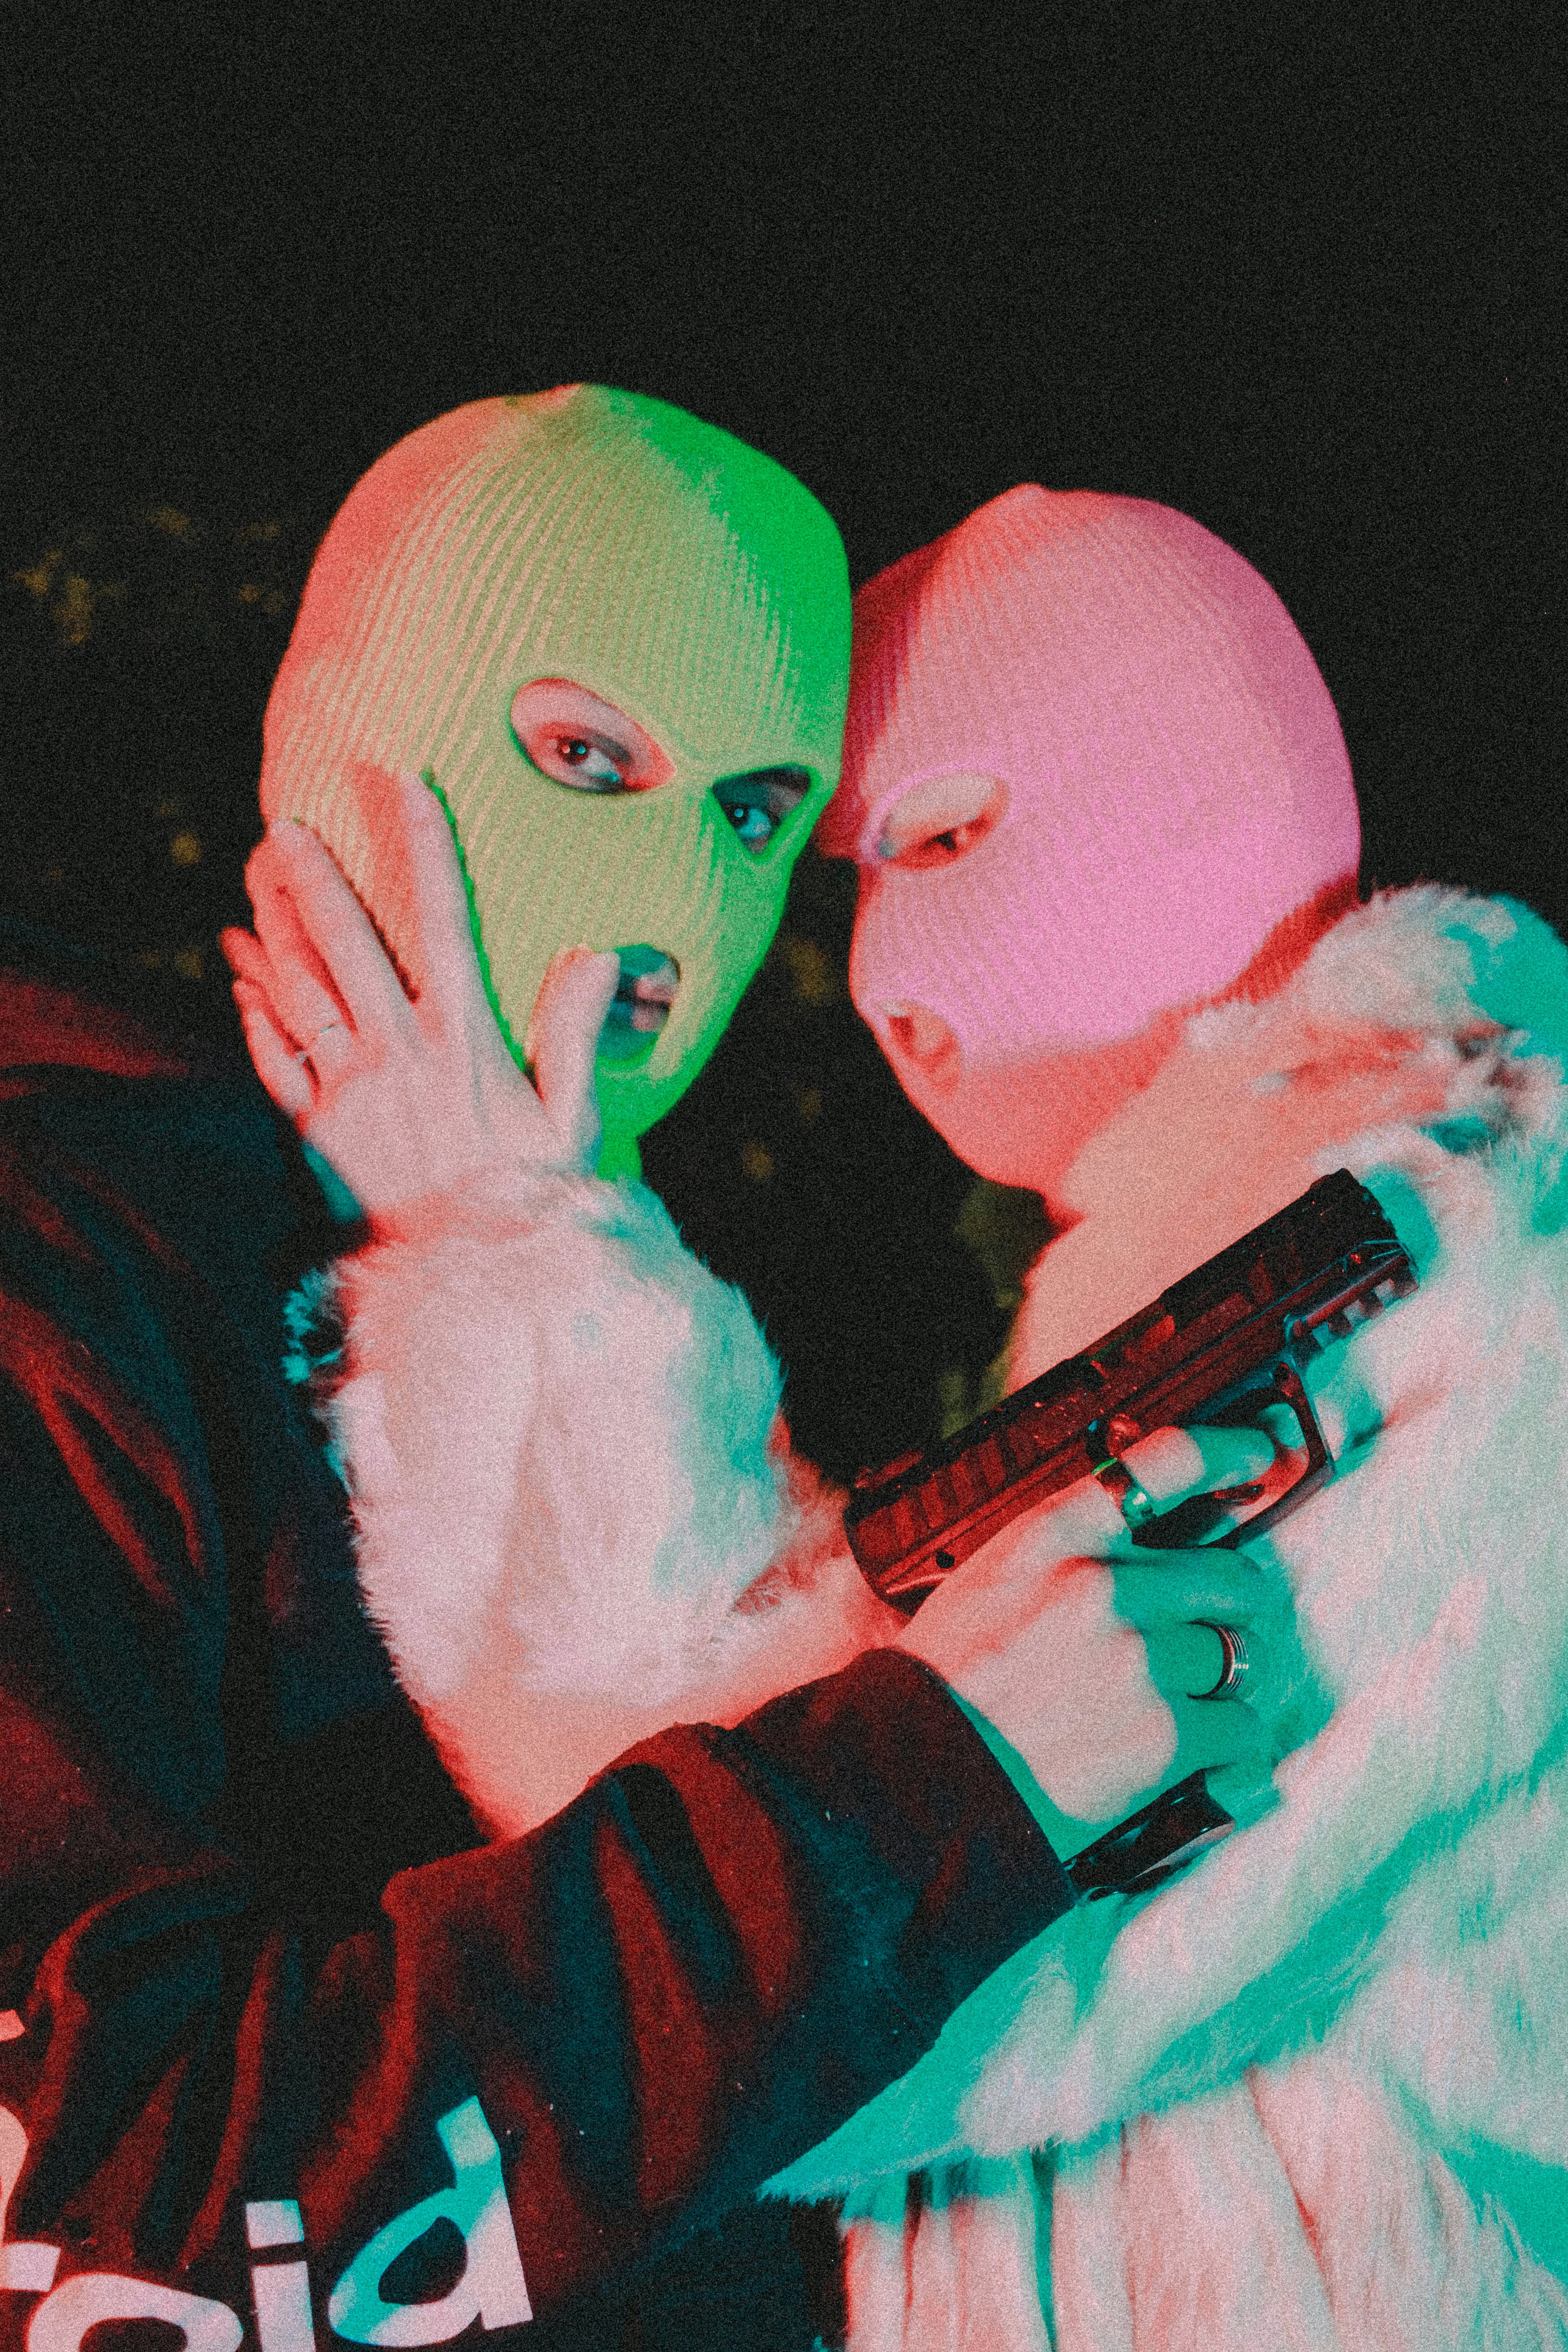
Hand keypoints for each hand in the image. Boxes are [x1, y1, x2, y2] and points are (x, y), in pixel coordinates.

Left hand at [221, 774, 619, 1220]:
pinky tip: (239, 978)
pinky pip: (276, 1062)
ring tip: (253, 881)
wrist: (469, 1284)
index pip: (445, 923)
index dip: (428, 850)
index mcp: (464, 1042)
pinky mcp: (318, 1135)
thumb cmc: (532, 1204)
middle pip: (348, 945)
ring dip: (273, 932)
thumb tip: (598, 954)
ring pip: (301, 993)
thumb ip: (578, 1034)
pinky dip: (256, 1016)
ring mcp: (350, 1094)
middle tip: (282, 825)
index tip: (411, 786)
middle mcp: (399, 1056)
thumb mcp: (572, 1121)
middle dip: (315, 879)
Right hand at [898, 1422, 1296, 1851]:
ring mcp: (1140, 1660)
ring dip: (1220, 1682)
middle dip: (1234, 1606)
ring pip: (1238, 1655)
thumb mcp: (995, 1578)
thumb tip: (1159, 1543)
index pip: (1166, 1462)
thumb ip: (1073, 1550)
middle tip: (1217, 1631)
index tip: (1262, 1452)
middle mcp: (1105, 1586)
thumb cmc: (949, 1683)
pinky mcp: (1165, 1736)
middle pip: (1229, 1575)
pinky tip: (1196, 1756)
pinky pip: (1241, 1728)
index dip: (1230, 1450)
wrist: (918, 1782)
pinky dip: (1227, 1746)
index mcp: (1055, 1537)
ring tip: (1178, 1706)